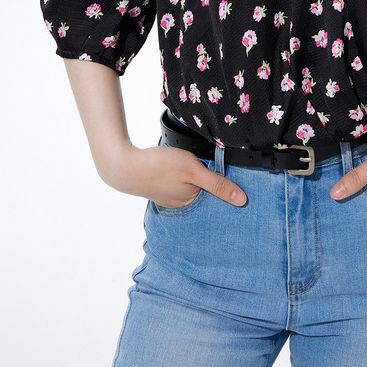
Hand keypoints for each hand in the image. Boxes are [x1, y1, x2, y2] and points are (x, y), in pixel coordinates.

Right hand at [102, 143, 247, 206]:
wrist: (123, 166)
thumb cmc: (157, 166)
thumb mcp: (192, 170)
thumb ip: (217, 183)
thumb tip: (242, 200)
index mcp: (192, 200)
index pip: (216, 193)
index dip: (225, 183)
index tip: (233, 174)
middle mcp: (182, 202)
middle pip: (204, 189)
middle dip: (210, 179)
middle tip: (210, 164)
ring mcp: (169, 195)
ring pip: (191, 184)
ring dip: (195, 175)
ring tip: (193, 163)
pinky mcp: (160, 187)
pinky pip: (178, 182)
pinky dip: (182, 175)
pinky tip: (178, 165)